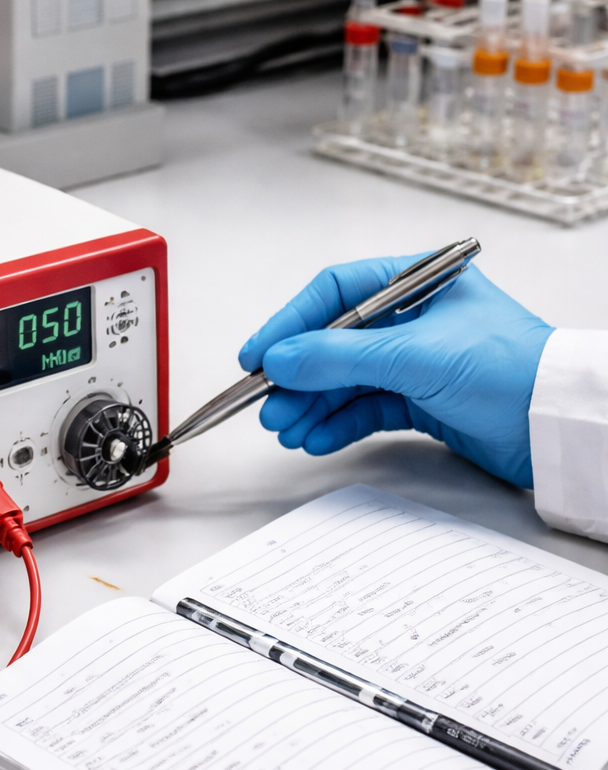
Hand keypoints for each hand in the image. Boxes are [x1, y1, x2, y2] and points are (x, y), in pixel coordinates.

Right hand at [238, 255, 553, 487]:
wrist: (557, 428)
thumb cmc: (511, 371)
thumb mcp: (414, 356)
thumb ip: (339, 357)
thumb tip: (280, 359)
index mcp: (414, 285)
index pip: (334, 294)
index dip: (289, 324)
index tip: (257, 356)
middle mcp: (411, 320)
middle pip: (332, 344)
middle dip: (297, 378)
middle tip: (268, 406)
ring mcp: (414, 362)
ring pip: (344, 382)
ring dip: (311, 406)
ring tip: (287, 430)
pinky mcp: (420, 401)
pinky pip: (364, 410)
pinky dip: (337, 425)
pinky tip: (316, 439)